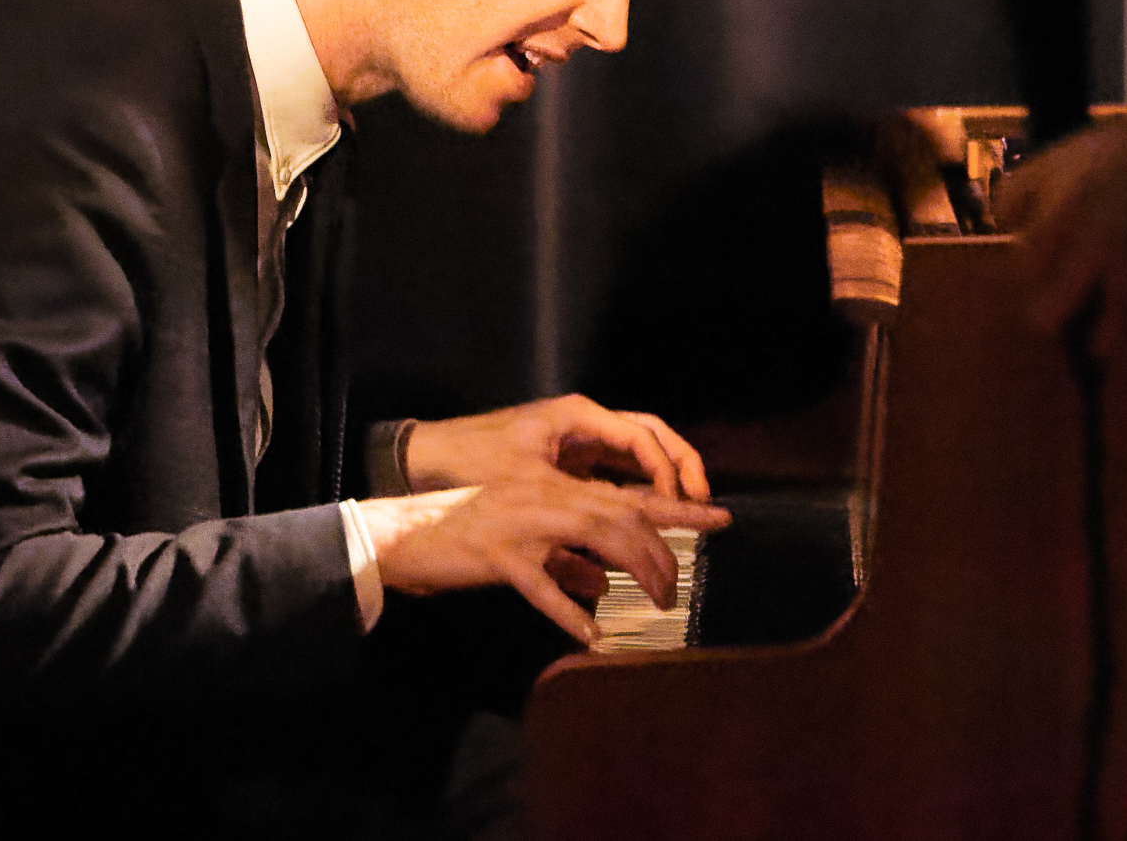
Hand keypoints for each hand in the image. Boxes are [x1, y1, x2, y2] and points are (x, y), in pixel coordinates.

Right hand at [358, 477, 730, 644]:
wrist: (405, 533)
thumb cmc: (465, 533)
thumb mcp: (524, 541)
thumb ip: (566, 557)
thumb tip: (603, 584)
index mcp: (555, 489)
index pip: (628, 495)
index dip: (678, 508)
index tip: (721, 518)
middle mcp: (545, 499)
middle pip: (622, 518)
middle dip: (661, 553)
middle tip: (677, 590)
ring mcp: (522, 525)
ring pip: (596, 541)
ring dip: (633, 573)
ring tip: (656, 605)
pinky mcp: (497, 557)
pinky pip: (541, 587)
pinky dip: (569, 612)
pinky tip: (590, 636)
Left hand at [405, 394, 711, 500]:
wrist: (424, 462)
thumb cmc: (467, 462)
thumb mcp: (525, 482)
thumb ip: (578, 504)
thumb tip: (619, 531)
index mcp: (577, 416)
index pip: (642, 438)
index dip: (667, 471)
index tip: (677, 505)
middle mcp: (582, 424)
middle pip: (650, 437)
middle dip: (681, 466)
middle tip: (702, 502)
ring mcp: (576, 442)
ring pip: (636, 455)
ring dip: (664, 479)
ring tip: (688, 510)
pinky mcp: (566, 465)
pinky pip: (613, 474)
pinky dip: (636, 491)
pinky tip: (649, 517)